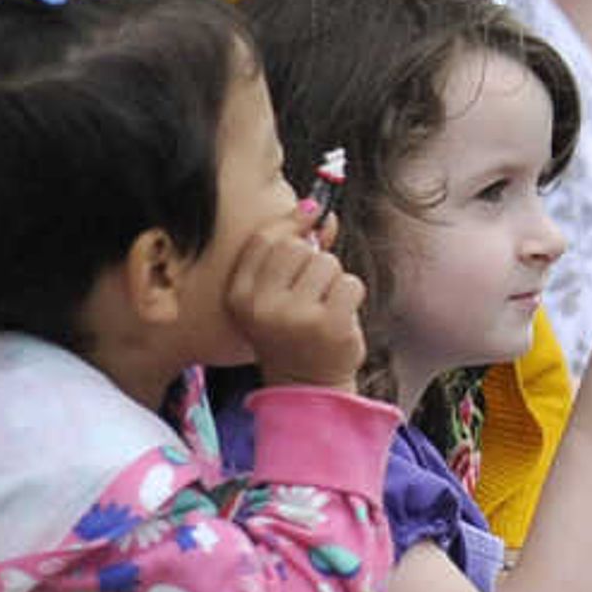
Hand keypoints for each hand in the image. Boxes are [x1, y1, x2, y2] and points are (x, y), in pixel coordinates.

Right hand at [229, 198, 368, 389]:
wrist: (307, 384)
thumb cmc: (295, 331)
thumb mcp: (280, 293)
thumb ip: (298, 250)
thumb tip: (318, 208)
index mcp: (240, 294)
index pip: (265, 239)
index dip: (291, 221)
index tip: (311, 214)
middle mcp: (261, 305)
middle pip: (297, 247)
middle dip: (314, 258)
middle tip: (313, 287)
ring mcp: (294, 316)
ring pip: (327, 263)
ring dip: (334, 279)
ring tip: (325, 306)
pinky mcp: (328, 324)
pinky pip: (349, 283)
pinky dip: (351, 294)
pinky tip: (340, 316)